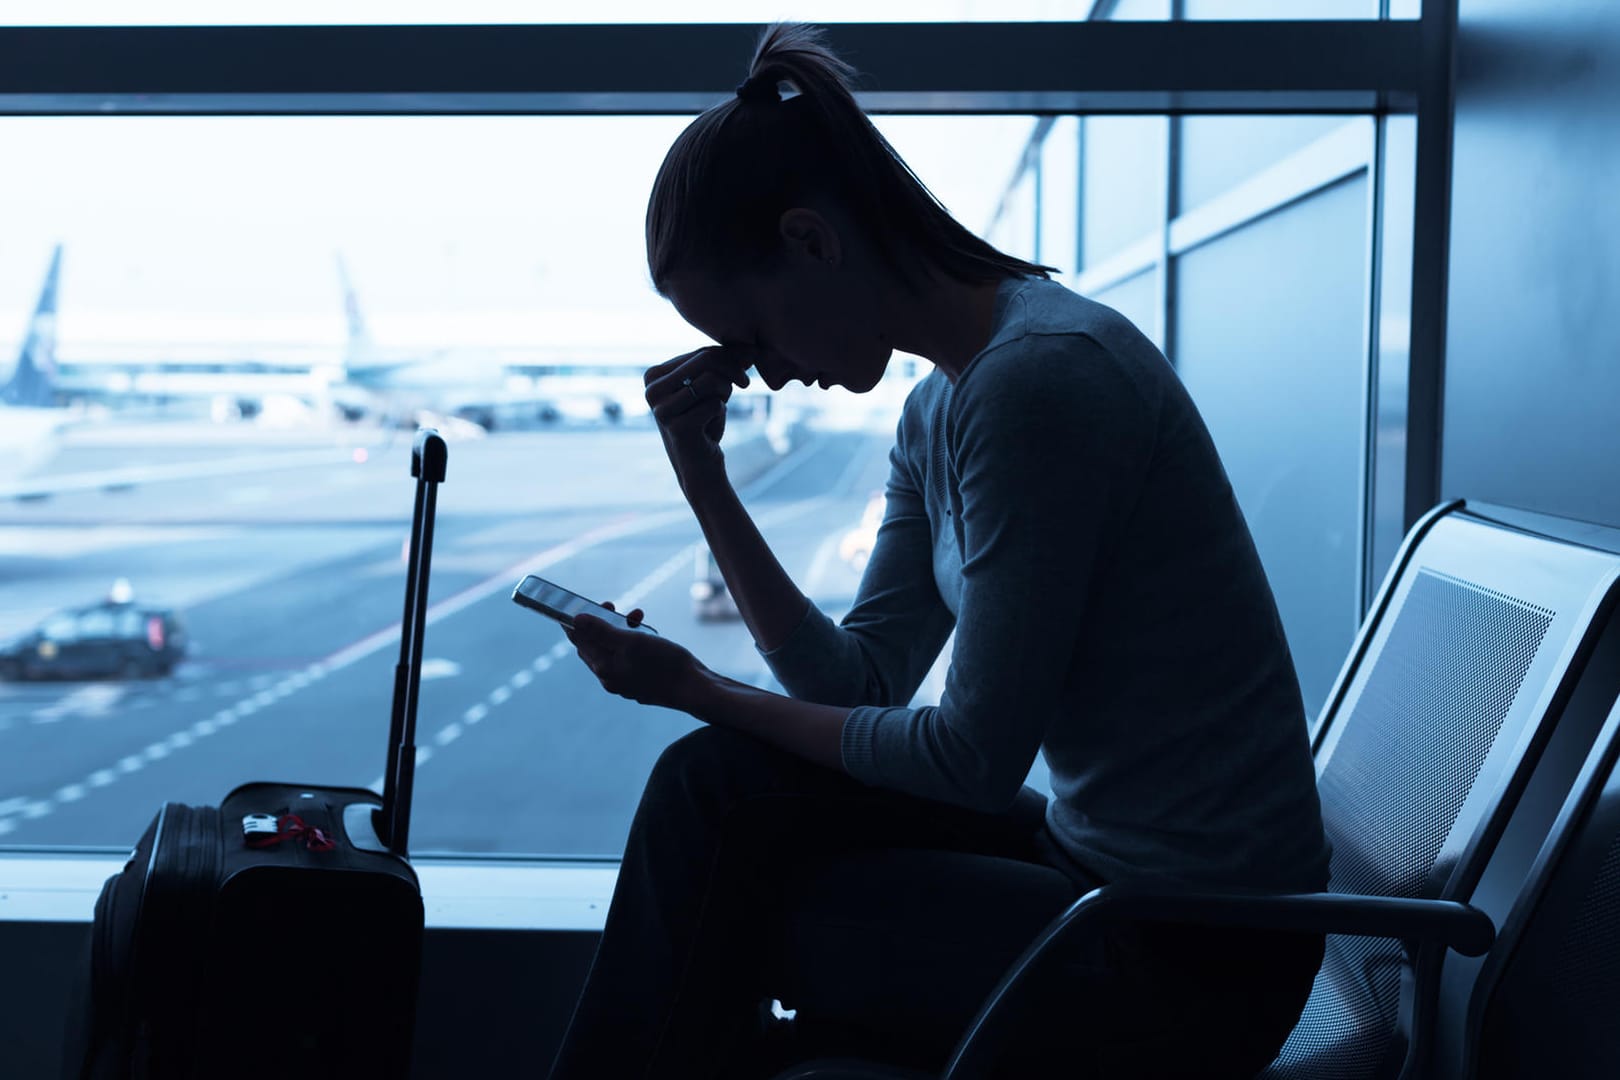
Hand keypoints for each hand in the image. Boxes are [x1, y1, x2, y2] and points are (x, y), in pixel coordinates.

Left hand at [565, 601, 705, 711]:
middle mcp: (611, 678)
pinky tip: (647, 633)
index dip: (575, 622)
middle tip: (611, 605)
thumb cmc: (664, 664)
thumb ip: (601, 631)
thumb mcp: (631, 641)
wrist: (694, 689)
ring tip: (638, 615)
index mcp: (604, 668)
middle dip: (602, 623)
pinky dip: (634, 641)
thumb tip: (575, 620)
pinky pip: (629, 657)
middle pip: (596, 646)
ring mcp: (626, 681)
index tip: (575, 605)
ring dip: (622, 629)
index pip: (580, 642)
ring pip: (615, 649)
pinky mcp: (641, 681)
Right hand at [643, 347, 752, 494]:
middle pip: (705, 361)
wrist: (700, 466)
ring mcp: (661, 410)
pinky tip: (710, 428)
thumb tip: (751, 347)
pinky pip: (715, 405)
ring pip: (710, 381)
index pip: (700, 353)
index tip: (744, 369)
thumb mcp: (712, 388)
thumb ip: (726, 364)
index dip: (729, 358)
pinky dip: (720, 414)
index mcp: (653, 376)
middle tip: (745, 383)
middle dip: (732, 369)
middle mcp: (651, 391)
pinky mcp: (677, 427)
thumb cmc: (705, 422)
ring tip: (720, 407)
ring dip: (725, 393)